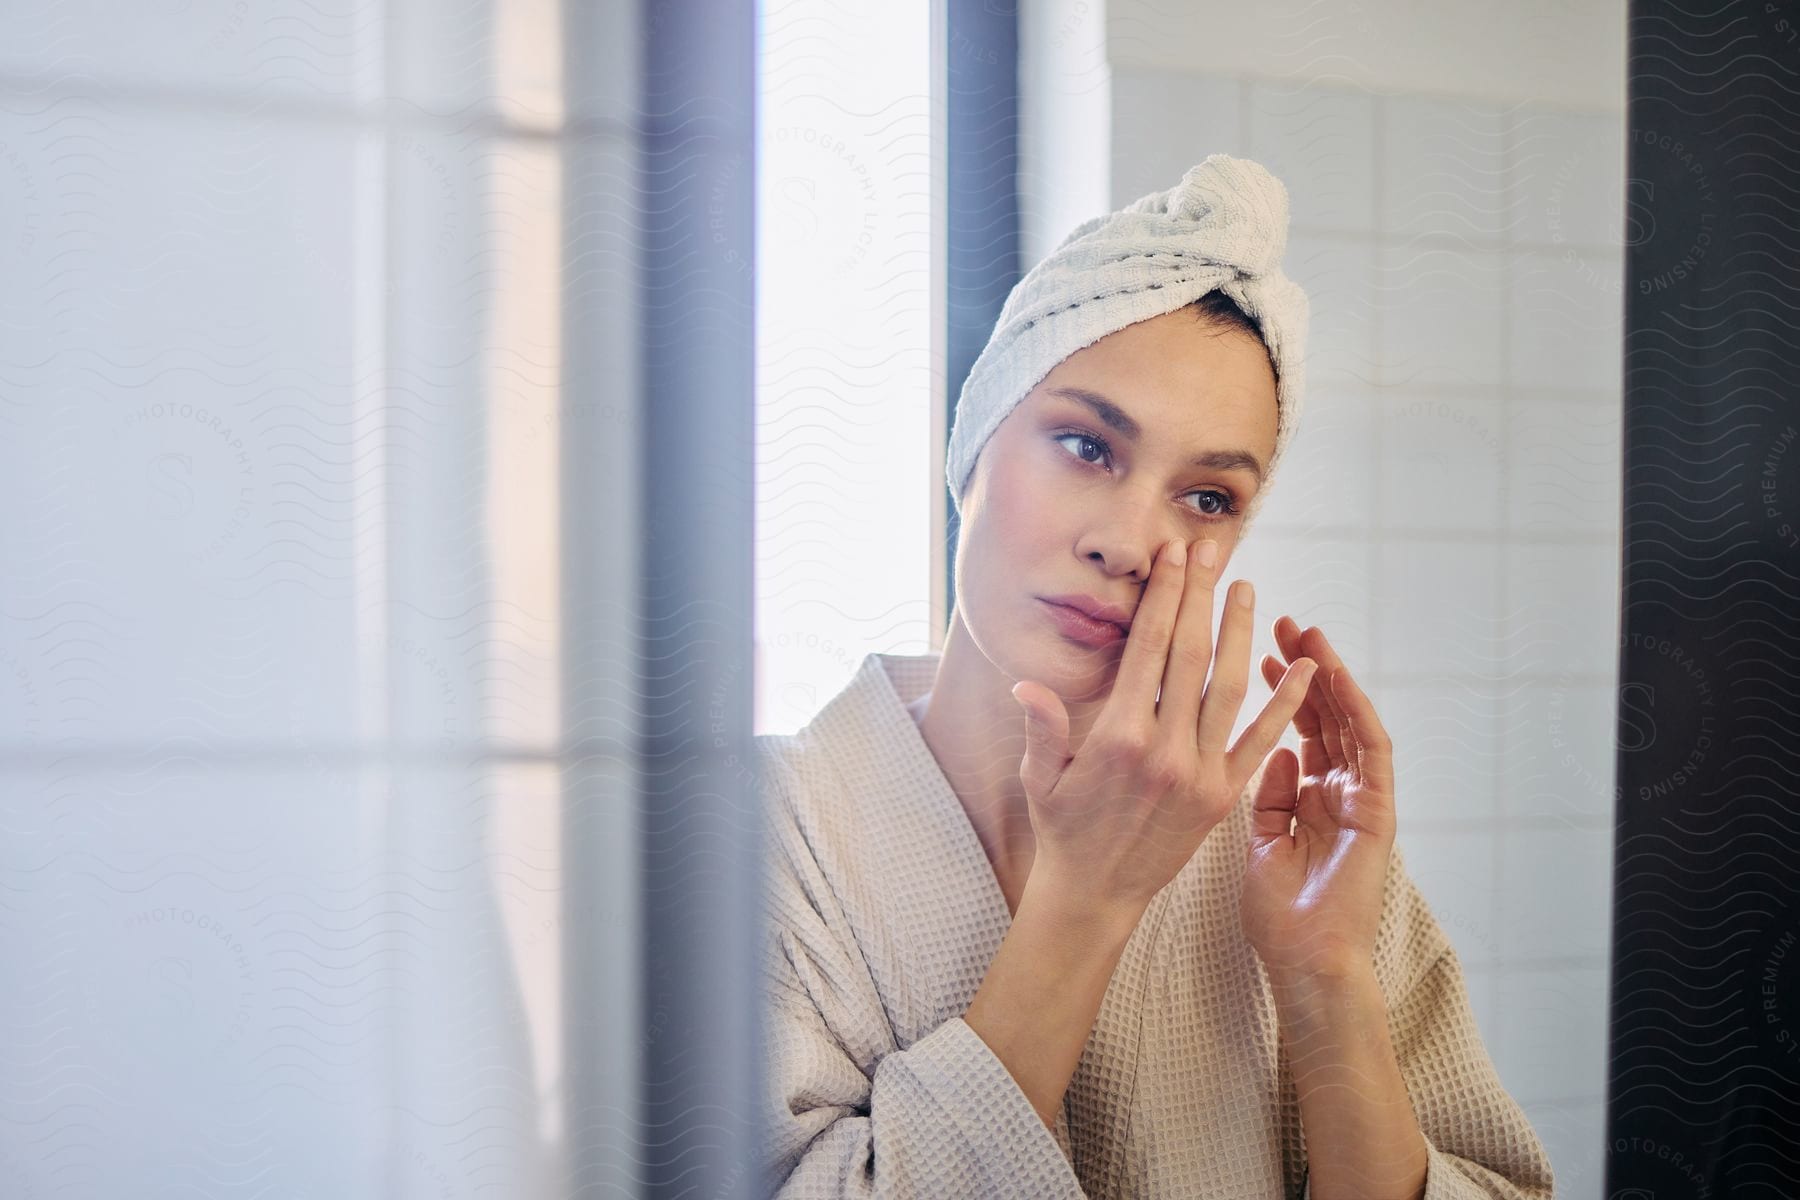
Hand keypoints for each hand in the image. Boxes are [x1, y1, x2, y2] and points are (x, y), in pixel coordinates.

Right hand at [1012, 538, 1318, 915]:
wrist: (1096, 895)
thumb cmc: (1062, 830)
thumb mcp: (1040, 778)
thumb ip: (1043, 727)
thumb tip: (1026, 685)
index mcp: (1118, 737)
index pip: (1148, 649)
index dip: (1163, 597)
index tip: (1173, 557)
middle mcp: (1163, 751)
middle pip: (1190, 656)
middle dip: (1200, 596)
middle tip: (1210, 550)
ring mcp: (1199, 774)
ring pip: (1227, 688)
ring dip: (1238, 632)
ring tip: (1245, 587)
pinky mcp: (1223, 797)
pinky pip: (1259, 742)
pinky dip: (1286, 705)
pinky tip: (1306, 670)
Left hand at [1241, 617, 1396, 981]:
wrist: (1307, 963)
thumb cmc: (1280, 915)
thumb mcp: (1261, 843)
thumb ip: (1268, 798)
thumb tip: (1270, 754)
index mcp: (1309, 798)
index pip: (1293, 728)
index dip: (1274, 687)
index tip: (1249, 648)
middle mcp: (1338, 790)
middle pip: (1320, 713)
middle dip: (1299, 666)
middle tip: (1276, 620)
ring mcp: (1361, 797)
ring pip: (1346, 721)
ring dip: (1328, 674)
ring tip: (1304, 633)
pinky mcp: (1379, 810)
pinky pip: (1370, 750)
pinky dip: (1353, 710)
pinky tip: (1336, 677)